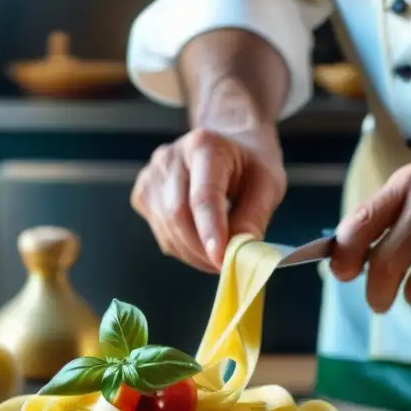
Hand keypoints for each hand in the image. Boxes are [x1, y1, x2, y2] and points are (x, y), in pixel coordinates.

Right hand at [131, 124, 285, 271]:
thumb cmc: (249, 165)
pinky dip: (184, 249)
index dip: (211, 230)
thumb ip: (255, 216)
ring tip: (219, 255)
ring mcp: (151, 176)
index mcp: (204, 146)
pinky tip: (202, 242)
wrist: (227, 145)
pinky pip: (162, 235)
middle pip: (179, 216)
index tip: (221, 258)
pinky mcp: (143, 195)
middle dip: (203, 250)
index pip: (203, 195)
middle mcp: (170, 158)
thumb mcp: (267, 184)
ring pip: (168, 231)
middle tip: (228, 265)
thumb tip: (238, 252)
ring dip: (195, 254)